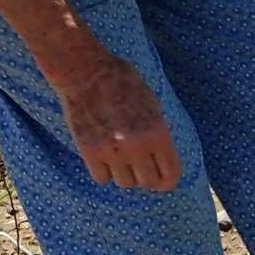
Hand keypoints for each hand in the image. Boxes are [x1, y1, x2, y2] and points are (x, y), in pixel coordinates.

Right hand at [48, 49, 181, 191]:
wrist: (83, 72)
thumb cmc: (121, 82)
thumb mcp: (152, 103)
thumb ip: (158, 131)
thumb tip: (161, 158)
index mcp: (158, 133)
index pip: (171, 175)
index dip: (168, 182)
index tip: (162, 182)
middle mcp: (137, 146)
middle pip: (148, 183)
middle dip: (146, 177)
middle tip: (139, 168)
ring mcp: (112, 151)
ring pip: (125, 183)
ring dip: (124, 174)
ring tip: (119, 157)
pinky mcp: (89, 152)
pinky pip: (102, 178)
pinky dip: (103, 172)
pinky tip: (103, 158)